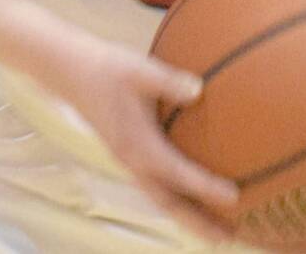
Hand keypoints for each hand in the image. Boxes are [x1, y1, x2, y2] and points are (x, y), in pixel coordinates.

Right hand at [50, 37, 238, 240]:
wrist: (71, 72)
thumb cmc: (108, 68)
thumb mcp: (139, 70)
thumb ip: (169, 81)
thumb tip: (199, 90)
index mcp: (136, 145)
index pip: (176, 172)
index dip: (205, 186)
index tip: (234, 197)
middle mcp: (133, 161)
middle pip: (168, 202)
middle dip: (198, 221)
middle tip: (228, 237)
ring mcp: (131, 161)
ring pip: (162, 198)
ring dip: (189, 216)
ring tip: (219, 230)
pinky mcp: (132, 155)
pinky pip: (158, 186)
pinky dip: (179, 199)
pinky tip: (195, 199)